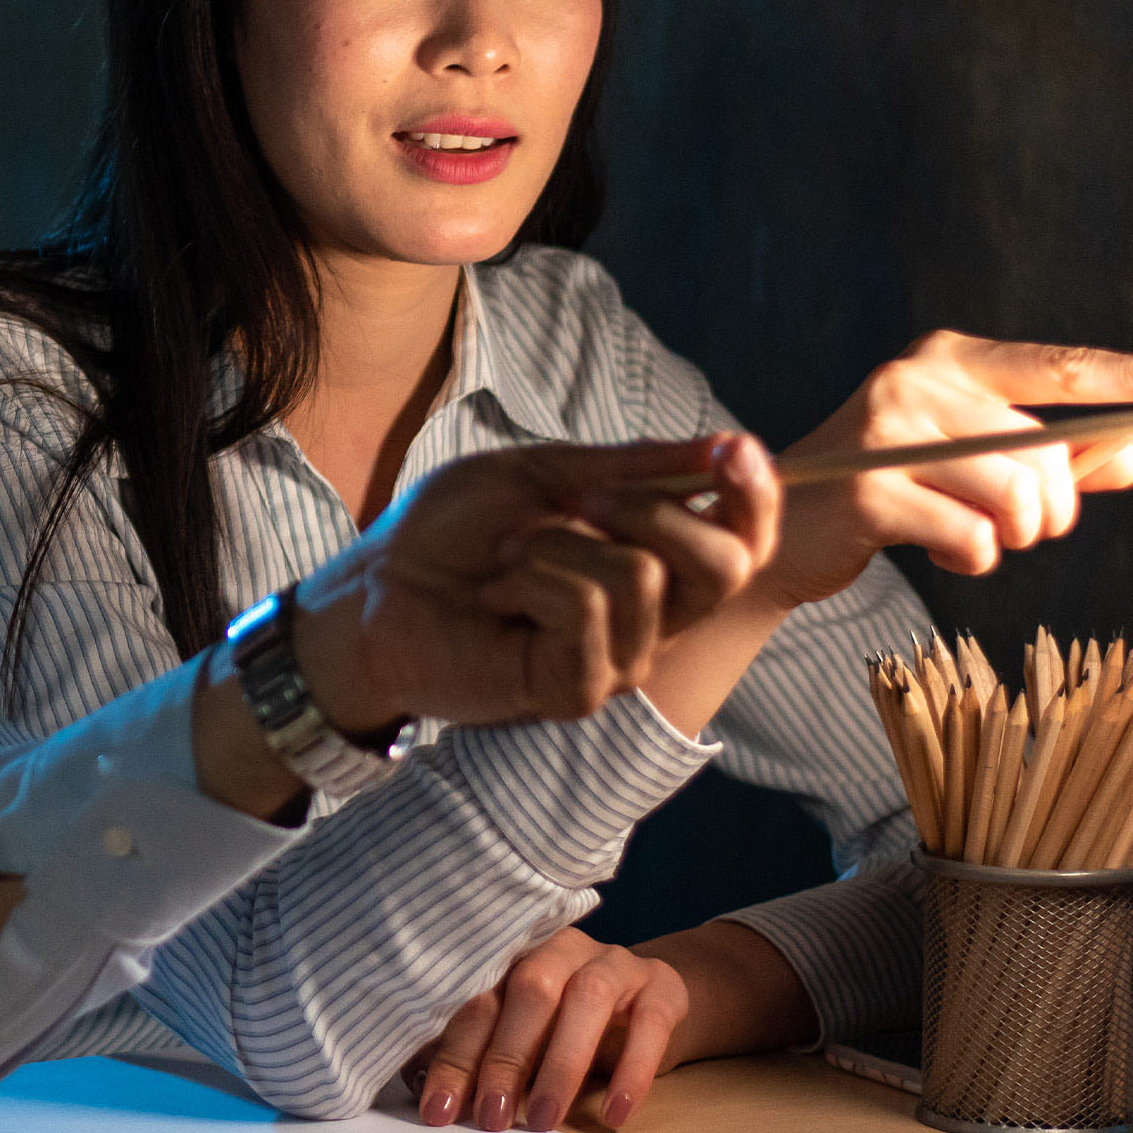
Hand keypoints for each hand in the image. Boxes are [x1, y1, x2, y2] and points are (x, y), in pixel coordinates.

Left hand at [190, 435, 777, 818]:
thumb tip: (728, 443)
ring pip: (647, 580)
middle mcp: (655, 616)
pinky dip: (536, 580)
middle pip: (729, 566)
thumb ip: (635, 466)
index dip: (756, 493)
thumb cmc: (453, 533)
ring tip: (508, 559)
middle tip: (582, 499)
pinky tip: (498, 595)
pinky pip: (591, 614)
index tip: (733, 449)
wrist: (375, 588)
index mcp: (655, 557)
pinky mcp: (579, 690)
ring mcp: (621, 659)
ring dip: (561, 546)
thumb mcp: (546, 474)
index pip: (747, 537)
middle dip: (656, 510)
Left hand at [407, 918, 813, 1131]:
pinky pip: (650, 1023)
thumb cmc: (564, 1026)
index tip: (438, 1110)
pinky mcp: (661, 987)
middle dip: (504, 1058)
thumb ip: (479, 1054)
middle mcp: (559, 948)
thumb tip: (424, 1091)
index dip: (454, 1056)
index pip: (476, 1000)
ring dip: (561, 1064)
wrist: (648, 1004)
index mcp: (512, 955)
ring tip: (544, 1122)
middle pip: (527, 991)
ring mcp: (613, 962)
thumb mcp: (520, 1036)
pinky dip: (632, 1070)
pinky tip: (615, 1114)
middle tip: (490, 1118)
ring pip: (586, 1000)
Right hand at [754, 333, 1132, 603]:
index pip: (1056, 366)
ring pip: (1014, 498)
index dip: (1128, 376)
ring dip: (1012, 537)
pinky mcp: (869, 492)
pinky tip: (937, 550)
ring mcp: (886, 434)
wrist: (778, 529)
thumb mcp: (971, 461)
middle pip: (1044, 454)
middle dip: (1051, 509)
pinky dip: (972, 560)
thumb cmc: (885, 489)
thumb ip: (1053, 456)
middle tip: (1022, 528)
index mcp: (947, 359)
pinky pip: (972, 539)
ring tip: (975, 536)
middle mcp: (915, 382)